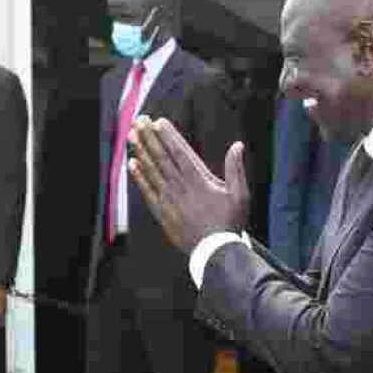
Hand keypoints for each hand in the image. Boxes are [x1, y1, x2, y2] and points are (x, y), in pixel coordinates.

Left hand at [127, 116, 248, 252]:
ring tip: (132, 136)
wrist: (215, 251)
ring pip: (152, 171)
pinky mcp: (162, 212)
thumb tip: (237, 145)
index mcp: (199, 181)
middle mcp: (181, 188)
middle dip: (150, 138)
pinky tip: (132, 164)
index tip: (158, 122)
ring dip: (141, 152)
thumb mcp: (240, 195)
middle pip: (162, 158)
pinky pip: (148, 191)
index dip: (168, 137)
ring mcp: (169, 200)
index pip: (180, 153)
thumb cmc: (230, 222)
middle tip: (139, 121)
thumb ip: (236, 169)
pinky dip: (139, 177)